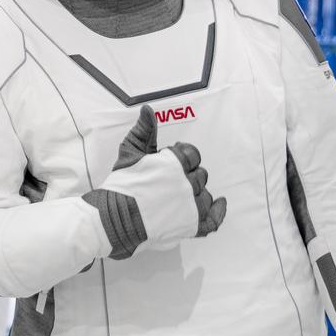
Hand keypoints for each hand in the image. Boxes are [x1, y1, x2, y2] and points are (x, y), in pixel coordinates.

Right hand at [83, 105, 226, 258]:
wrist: (115, 218)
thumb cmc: (121, 187)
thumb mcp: (129, 152)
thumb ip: (143, 130)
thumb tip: (148, 110)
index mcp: (174, 165)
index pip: (192, 154)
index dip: (183, 156)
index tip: (175, 160)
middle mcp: (187, 184)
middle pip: (200, 175)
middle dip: (188, 175)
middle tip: (170, 181)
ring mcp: (191, 207)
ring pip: (206, 195)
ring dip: (197, 193)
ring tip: (180, 196)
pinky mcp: (192, 225)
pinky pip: (214, 219)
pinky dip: (219, 211)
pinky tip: (220, 204)